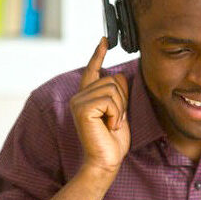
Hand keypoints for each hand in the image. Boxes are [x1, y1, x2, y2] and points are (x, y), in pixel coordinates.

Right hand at [70, 37, 130, 176]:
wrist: (106, 160)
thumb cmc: (113, 140)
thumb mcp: (119, 111)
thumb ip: (117, 93)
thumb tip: (118, 74)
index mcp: (87, 96)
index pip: (92, 70)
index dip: (98, 54)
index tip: (104, 40)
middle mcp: (79, 96)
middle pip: (112, 80)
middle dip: (122, 100)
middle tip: (115, 120)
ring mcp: (78, 101)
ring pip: (112, 89)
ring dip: (120, 109)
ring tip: (111, 124)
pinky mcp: (82, 108)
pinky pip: (109, 100)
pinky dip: (116, 114)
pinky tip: (109, 126)